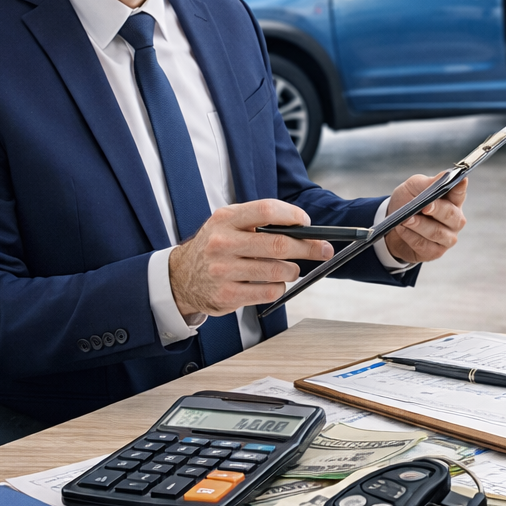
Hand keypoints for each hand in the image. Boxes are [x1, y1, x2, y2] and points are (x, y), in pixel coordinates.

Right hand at [169, 199, 332, 317]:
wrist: (181, 278)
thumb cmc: (215, 247)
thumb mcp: (228, 225)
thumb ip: (259, 222)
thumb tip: (304, 228)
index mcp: (225, 219)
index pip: (266, 210)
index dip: (293, 216)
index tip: (307, 224)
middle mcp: (222, 243)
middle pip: (279, 244)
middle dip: (308, 247)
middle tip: (323, 250)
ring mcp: (223, 270)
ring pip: (278, 270)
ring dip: (293, 271)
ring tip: (289, 269)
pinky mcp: (227, 295)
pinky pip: (270, 291)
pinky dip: (279, 288)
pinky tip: (271, 283)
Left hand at [383, 175, 466, 264]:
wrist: (392, 226)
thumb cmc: (407, 203)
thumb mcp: (413, 188)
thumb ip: (428, 183)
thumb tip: (446, 175)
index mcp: (452, 201)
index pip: (459, 193)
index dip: (460, 187)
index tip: (460, 179)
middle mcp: (455, 220)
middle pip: (450, 214)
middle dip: (436, 209)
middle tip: (423, 206)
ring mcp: (447, 238)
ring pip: (436, 232)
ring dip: (419, 225)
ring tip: (404, 219)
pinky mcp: (435, 252)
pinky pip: (424, 245)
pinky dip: (410, 236)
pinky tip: (402, 230)